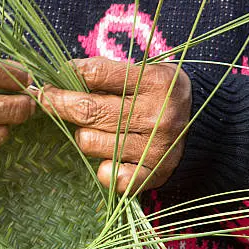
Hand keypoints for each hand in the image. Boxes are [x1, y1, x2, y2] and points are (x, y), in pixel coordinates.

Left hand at [40, 57, 190, 193]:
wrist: (204, 125)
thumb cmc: (160, 93)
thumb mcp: (144, 72)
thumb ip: (107, 73)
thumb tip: (62, 74)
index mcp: (156, 82)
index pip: (97, 73)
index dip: (69, 73)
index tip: (53, 75)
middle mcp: (158, 115)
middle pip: (88, 110)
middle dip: (58, 103)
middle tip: (44, 99)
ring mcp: (156, 147)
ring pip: (89, 141)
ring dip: (83, 134)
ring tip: (95, 128)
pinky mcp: (153, 174)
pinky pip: (110, 176)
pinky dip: (102, 168)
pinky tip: (106, 159)